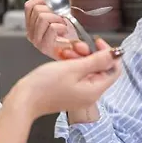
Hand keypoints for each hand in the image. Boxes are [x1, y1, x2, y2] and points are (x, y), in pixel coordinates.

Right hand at [8, 44, 122, 118]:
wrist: (24, 100)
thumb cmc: (45, 85)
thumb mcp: (73, 68)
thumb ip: (97, 60)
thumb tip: (117, 54)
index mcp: (95, 90)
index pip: (114, 70)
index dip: (109, 54)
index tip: (97, 42)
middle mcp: (90, 94)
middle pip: (100, 70)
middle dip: (90, 54)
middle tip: (77, 46)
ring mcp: (79, 94)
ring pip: (87, 71)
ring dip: (79, 58)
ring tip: (66, 52)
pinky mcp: (70, 92)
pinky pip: (77, 76)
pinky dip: (72, 65)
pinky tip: (62, 58)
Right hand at [24, 0, 77, 58]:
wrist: (77, 50)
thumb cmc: (68, 34)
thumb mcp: (58, 14)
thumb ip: (47, 3)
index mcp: (31, 25)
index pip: (29, 6)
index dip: (42, 0)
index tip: (53, 4)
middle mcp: (30, 33)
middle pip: (37, 10)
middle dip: (53, 10)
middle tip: (62, 18)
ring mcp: (36, 41)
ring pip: (43, 17)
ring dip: (58, 19)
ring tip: (64, 26)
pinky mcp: (45, 47)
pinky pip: (52, 28)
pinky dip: (62, 27)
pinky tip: (65, 32)